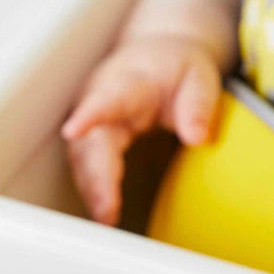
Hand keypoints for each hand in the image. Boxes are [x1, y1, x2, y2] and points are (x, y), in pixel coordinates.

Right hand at [61, 33, 222, 225]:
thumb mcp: (199, 78)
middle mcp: (100, 100)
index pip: (106, 99)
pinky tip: (104, 213)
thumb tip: (197, 137)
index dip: (89, 115)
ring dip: (92, 189)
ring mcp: (94, 120)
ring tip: (105, 218)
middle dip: (95, 177)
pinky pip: (89, 166)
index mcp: (127, 81)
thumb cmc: (177, 68)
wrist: (161, 56)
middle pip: (90, 141)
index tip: (74, 129)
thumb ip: (198, 106)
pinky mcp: (93, 137)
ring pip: (84, 158)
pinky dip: (94, 189)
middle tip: (106, 210)